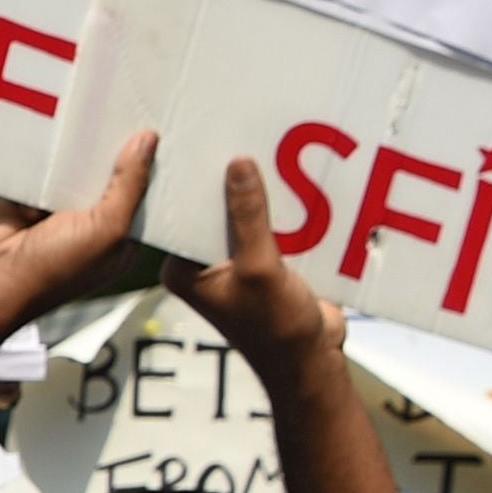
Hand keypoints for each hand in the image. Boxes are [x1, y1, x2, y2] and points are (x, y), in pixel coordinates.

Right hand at [0, 126, 155, 317]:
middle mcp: (88, 218)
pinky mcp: (26, 190)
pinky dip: (44, 147)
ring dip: (78, 145)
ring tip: (91, 111)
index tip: (160, 128)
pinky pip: (41, 159)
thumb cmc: (52, 270)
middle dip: (114, 147)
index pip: (142, 192)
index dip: (151, 165)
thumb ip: (130, 185)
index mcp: (116, 235)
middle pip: (109, 171)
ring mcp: (56, 204)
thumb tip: (148, 140)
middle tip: (127, 109)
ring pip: (75, 161)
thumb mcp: (108, 230)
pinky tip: (54, 127)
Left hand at [167, 151, 345, 363]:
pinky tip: (297, 177)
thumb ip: (248, 217)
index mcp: (183, 270)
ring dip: (260, 193)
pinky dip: (283, 210)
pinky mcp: (266, 264)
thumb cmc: (276, 327)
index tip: (201, 141)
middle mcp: (203, 266)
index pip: (180, 215)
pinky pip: (271, 226)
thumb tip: (236, 165)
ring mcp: (235, 264)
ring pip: (245, 216)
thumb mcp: (259, 268)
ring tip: (268, 144)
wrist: (312, 361)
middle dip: (229, 181)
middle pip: (213, 211)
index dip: (191, 182)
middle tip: (237, 131)